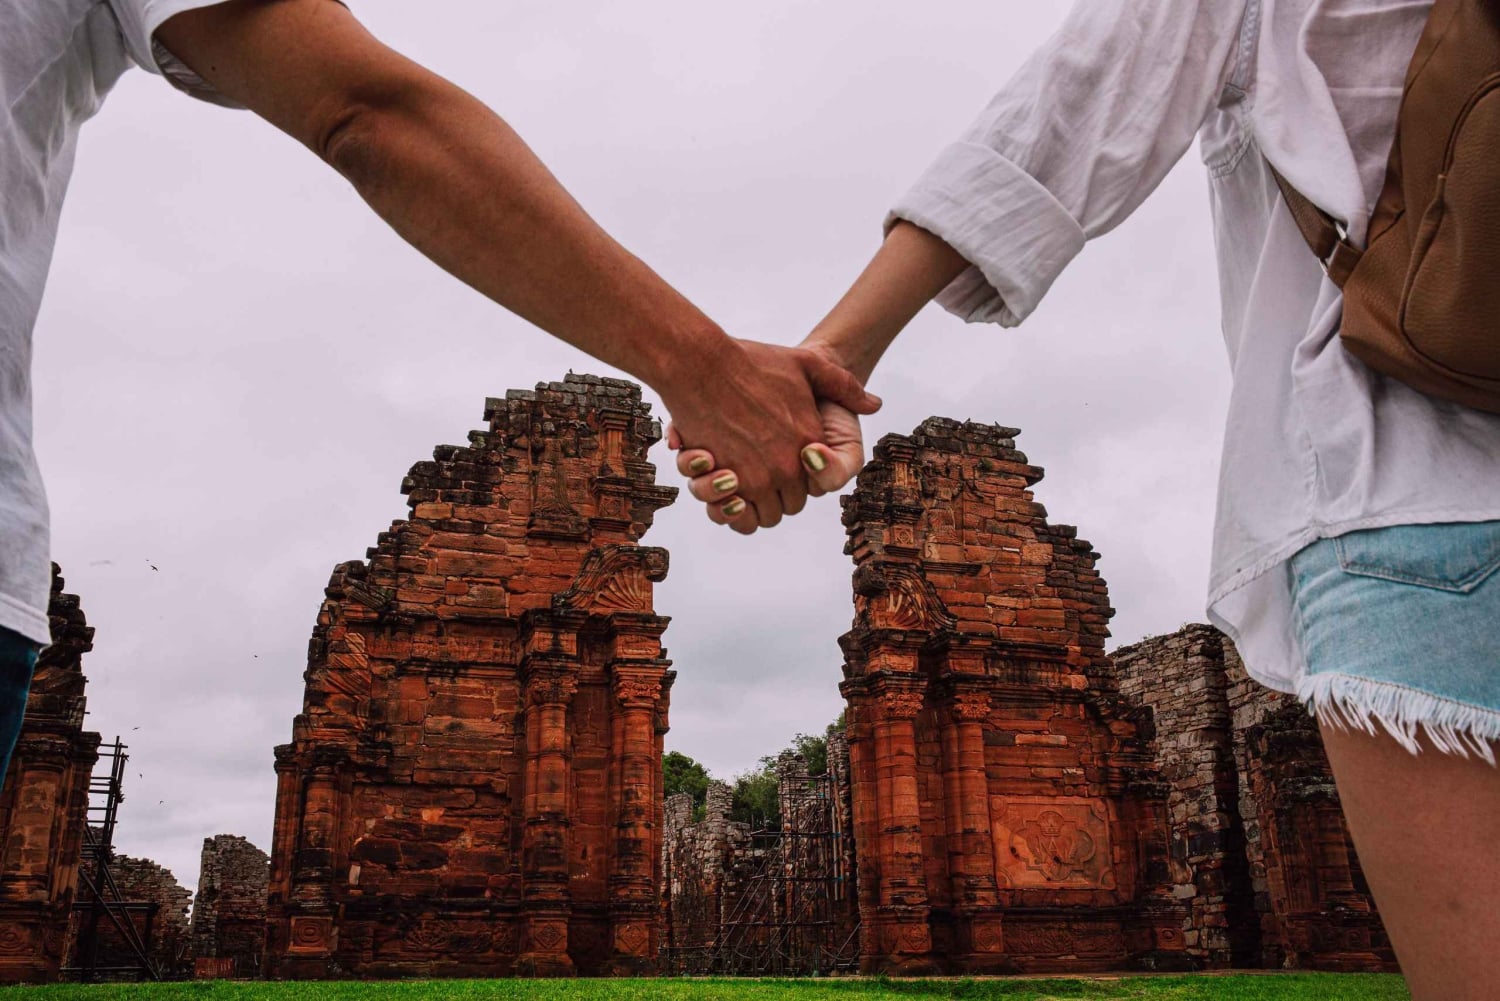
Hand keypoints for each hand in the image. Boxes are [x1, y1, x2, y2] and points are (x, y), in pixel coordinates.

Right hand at [658, 339, 878, 528]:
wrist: (702, 362)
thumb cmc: (752, 361)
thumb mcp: (808, 365)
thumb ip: (844, 386)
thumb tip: (874, 404)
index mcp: (808, 444)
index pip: (810, 488)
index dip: (796, 484)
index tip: (781, 470)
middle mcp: (784, 467)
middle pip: (784, 507)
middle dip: (774, 498)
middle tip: (760, 480)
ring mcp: (751, 476)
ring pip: (758, 516)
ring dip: (750, 507)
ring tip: (740, 486)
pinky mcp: (719, 479)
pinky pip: (728, 512)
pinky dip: (726, 507)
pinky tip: (721, 485)